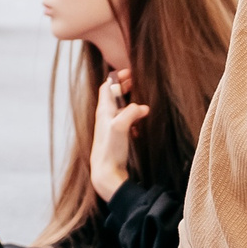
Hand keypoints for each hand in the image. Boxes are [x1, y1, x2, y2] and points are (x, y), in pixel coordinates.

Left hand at [91, 70, 145, 202]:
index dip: (117, 78)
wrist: (106, 174)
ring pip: (119, 109)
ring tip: (141, 102)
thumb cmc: (110, 150)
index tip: (130, 73)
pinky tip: (139, 125)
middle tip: (137, 83)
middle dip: (124, 88)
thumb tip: (143, 107)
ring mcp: (110, 128)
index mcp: (104, 111)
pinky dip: (132, 119)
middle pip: (113, 96)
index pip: (107, 87)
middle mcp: (105, 118)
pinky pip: (124, 123)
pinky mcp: (116, 139)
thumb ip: (130, 113)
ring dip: (129, 103)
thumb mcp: (120, 127)